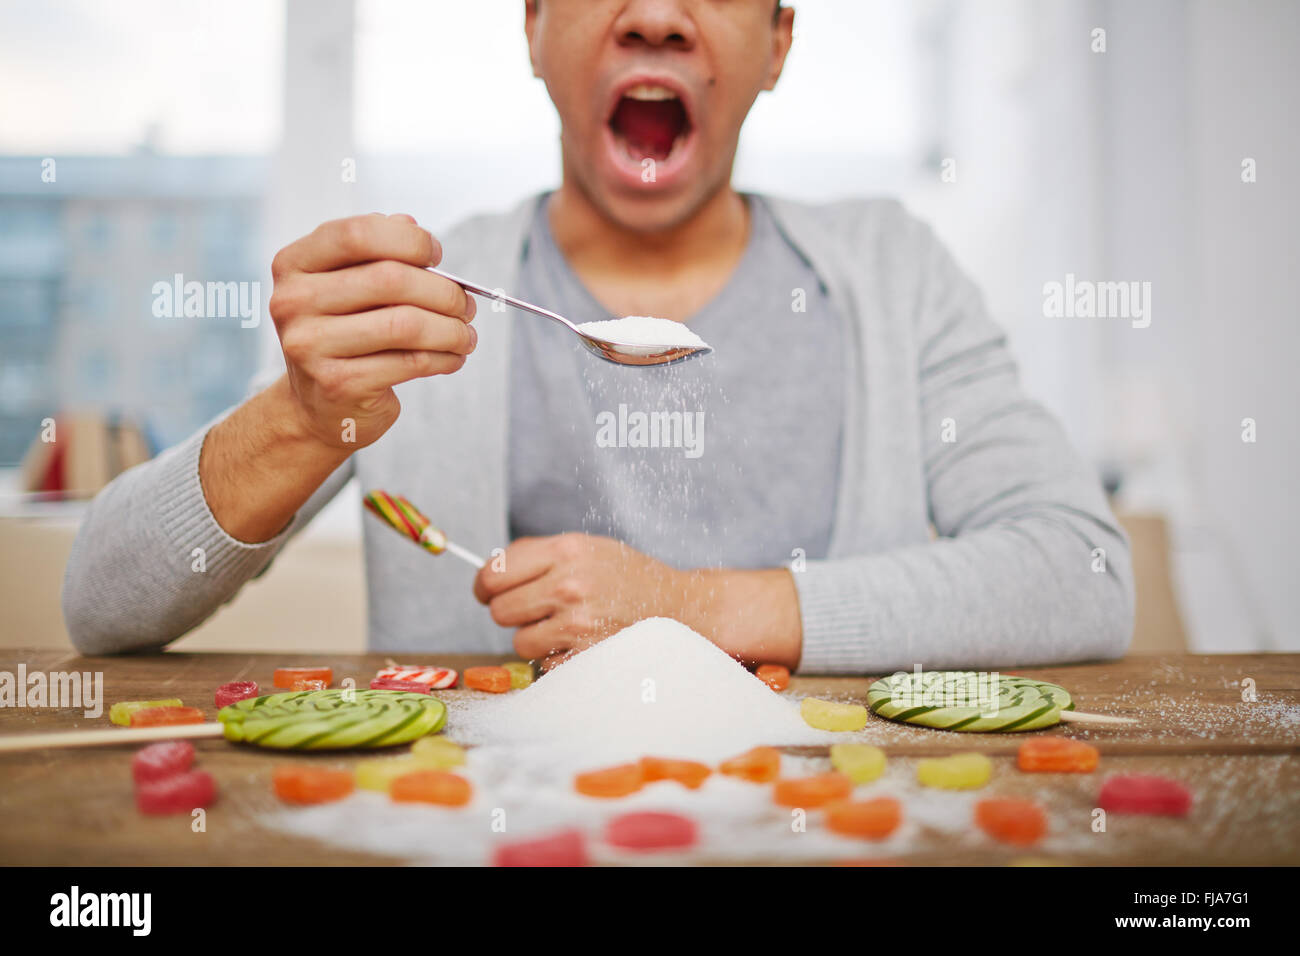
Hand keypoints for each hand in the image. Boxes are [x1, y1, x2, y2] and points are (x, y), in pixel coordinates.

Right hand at [268, 213, 476, 450]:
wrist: (318, 405)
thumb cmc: (344, 334)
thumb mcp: (348, 286)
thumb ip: (375, 252)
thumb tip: (412, 228)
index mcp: (295, 264)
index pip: (358, 234)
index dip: (410, 241)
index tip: (436, 256)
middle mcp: (294, 302)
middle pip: (390, 279)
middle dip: (443, 291)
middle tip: (466, 305)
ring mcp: (311, 345)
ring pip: (405, 324)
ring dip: (451, 329)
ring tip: (466, 334)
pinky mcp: (338, 384)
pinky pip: (410, 362)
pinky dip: (444, 357)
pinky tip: (453, 356)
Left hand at [473, 533, 687, 667]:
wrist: (682, 607)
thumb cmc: (631, 578)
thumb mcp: (590, 549)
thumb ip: (542, 557)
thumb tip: (492, 574)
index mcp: (567, 550)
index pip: (496, 571)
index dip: (485, 585)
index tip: (487, 591)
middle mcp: (570, 584)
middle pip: (500, 610)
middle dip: (512, 612)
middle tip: (534, 610)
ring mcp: (578, 623)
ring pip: (518, 641)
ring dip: (535, 638)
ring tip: (566, 626)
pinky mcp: (586, 656)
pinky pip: (544, 664)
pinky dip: (558, 658)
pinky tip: (584, 642)